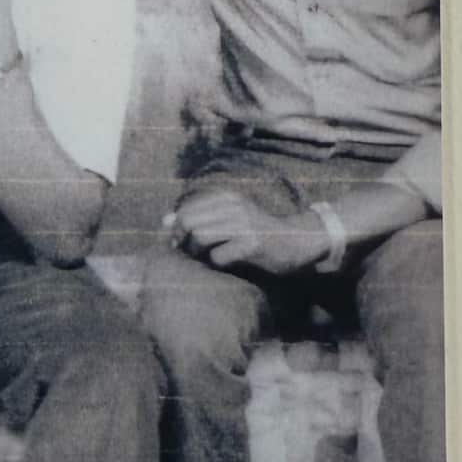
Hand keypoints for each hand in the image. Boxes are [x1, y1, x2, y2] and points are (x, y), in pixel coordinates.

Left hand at [167, 188, 329, 274]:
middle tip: (192, 253)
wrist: (298, 242)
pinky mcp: (251, 244)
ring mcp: (243, 224)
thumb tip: (163, 221)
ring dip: (197, 253)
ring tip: (208, 258)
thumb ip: (197, 218)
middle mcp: (234, 206)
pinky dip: (216, 264)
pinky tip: (227, 263)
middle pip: (188, 223)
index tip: (183, 243)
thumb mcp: (228, 220)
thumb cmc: (257, 233)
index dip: (178, 230)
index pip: (185, 210)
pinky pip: (218, 257)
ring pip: (199, 237)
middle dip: (183, 242)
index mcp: (226, 197)